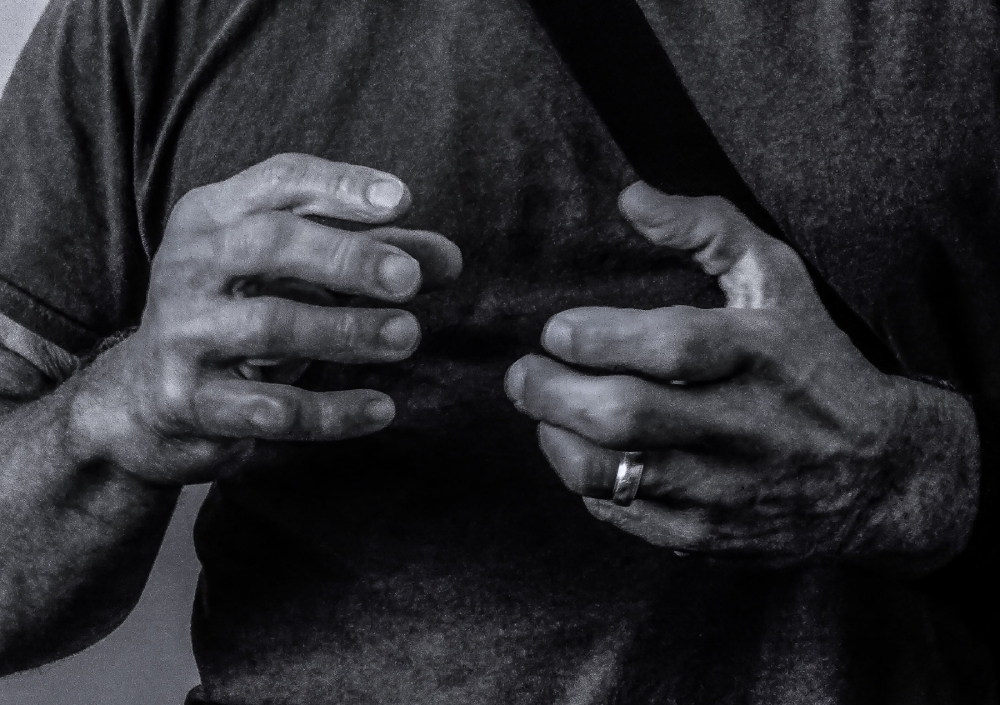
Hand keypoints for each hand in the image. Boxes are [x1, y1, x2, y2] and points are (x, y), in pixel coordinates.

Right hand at [68, 154, 461, 485]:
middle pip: (270, 244)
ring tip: (409, 336)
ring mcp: (184, 333)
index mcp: (213, 216)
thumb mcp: (291, 274)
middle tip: (410, 278)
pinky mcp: (189, 400)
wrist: (145, 396)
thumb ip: (370, 257)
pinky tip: (382, 409)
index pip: (278, 181)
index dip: (340, 186)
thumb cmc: (238, 314)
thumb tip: (449, 259)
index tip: (402, 200)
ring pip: (272, 325)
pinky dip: (332, 411)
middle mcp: (189, 265)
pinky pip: (271, 407)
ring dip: (346, 331)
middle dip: (347, 256)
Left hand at [505, 182, 978, 568]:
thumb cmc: (811, 361)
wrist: (877, 473)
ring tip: (544, 414)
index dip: (598, 338)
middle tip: (524, 375)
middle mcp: (746, 424)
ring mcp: (726, 487)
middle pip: (626, 415)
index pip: (670, 345)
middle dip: (552, 393)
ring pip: (613, 473)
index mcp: (763, 352)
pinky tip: (584, 454)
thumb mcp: (778, 280)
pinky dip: (587, 484)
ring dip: (557, 440)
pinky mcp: (709, 534)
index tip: (556, 331)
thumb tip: (631, 197)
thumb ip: (708, 227)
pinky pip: (623, 514)